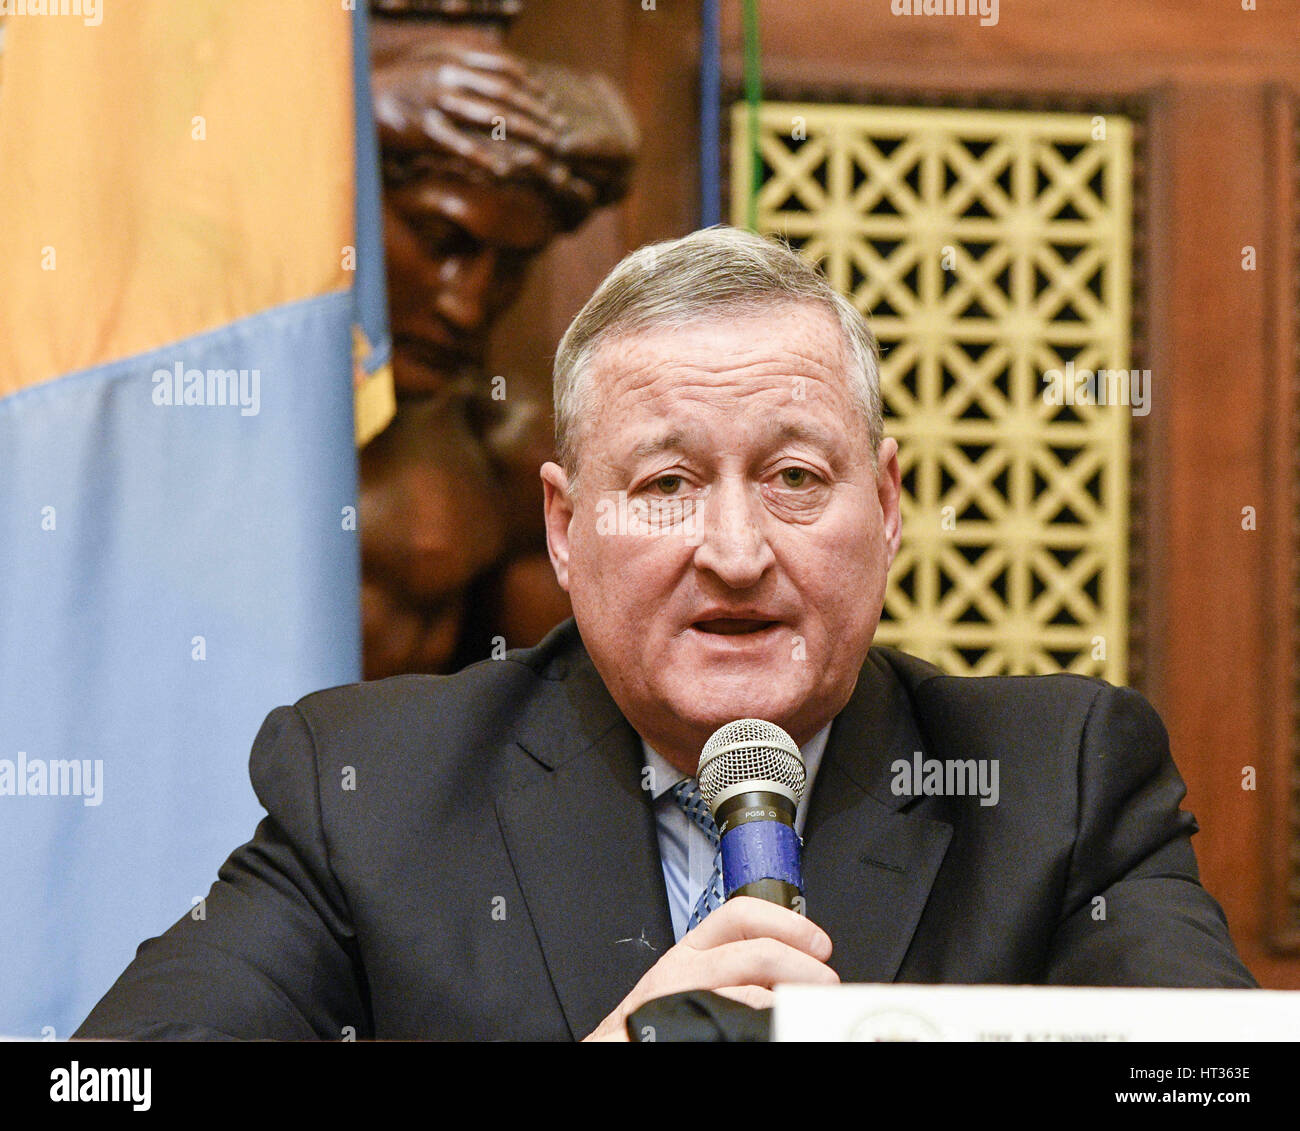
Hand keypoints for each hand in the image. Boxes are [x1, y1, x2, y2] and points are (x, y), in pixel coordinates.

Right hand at [582, 897, 837, 1041]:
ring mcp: (684, 999)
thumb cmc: (660, 1016)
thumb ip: (736, 964)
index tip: (819, 943)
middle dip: (801, 965)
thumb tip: (795, 965)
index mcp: (692, 948)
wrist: (619, 1046)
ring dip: (789, 999)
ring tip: (808, 1009)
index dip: (788, 924)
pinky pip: (733, 1022)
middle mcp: (686, 969)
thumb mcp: (694, 977)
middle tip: (825, 983)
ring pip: (749, 990)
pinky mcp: (683, 1027)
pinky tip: (772, 1028)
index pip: (742, 915)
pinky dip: (760, 1024)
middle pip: (756, 952)